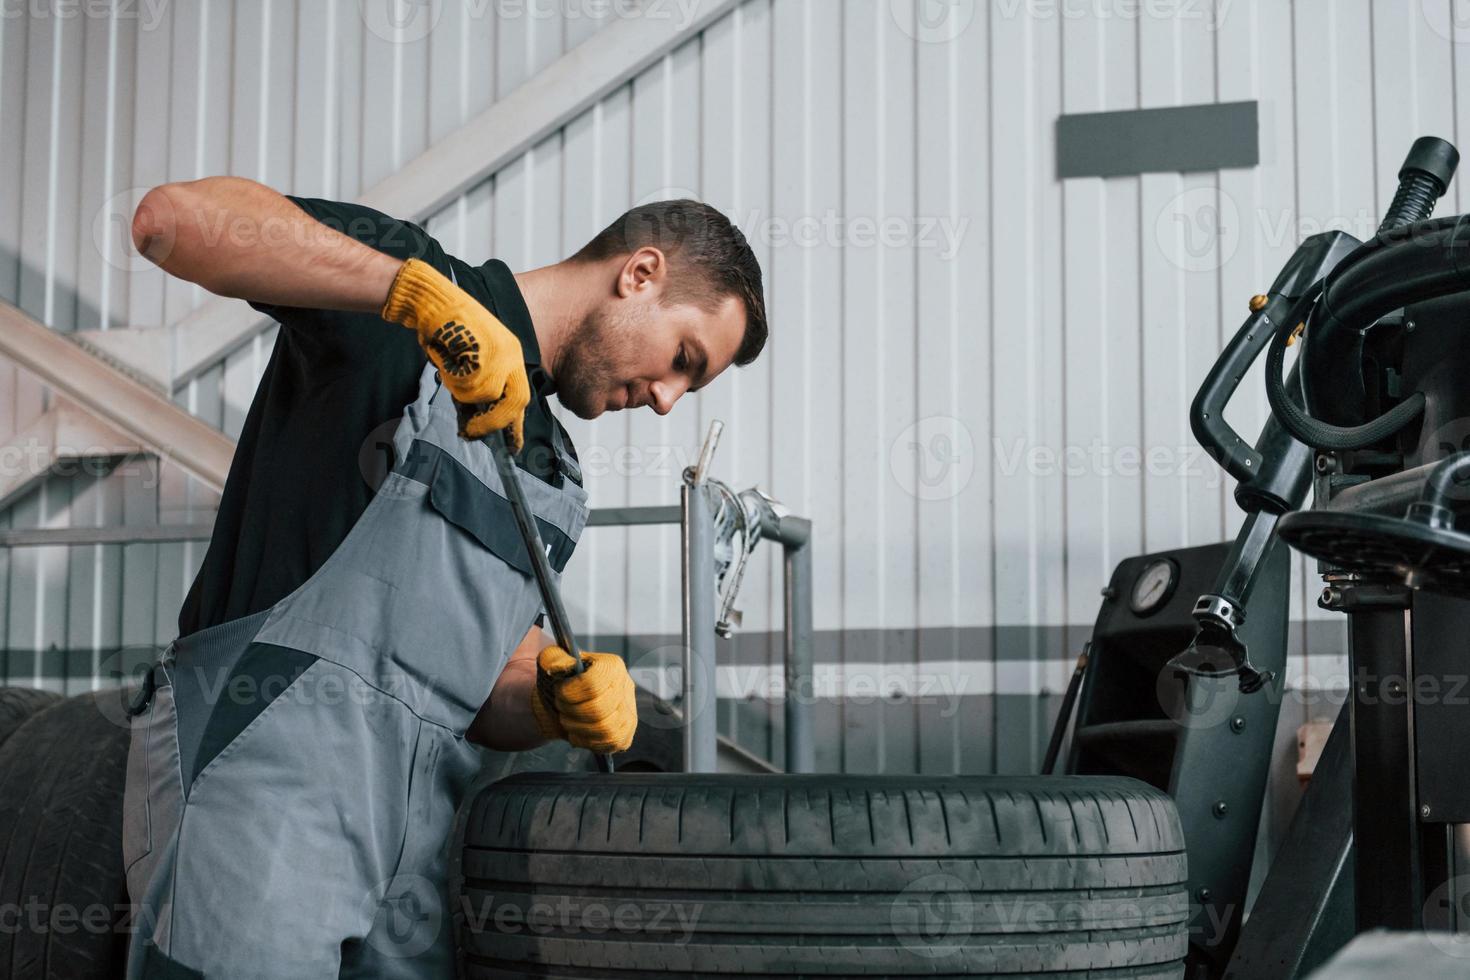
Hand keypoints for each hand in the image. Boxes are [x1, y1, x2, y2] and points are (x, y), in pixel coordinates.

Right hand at [381, 258, 529, 450]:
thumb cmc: (447, 331)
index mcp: (512, 354)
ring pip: (485, 396)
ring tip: (451, 375)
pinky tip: (447, 366)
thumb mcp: (471, 361)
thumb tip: (476, 423)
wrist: (434, 303)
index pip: (522, 397)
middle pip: (514, 403)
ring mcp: (498, 355)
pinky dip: (454, 383)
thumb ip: (479, 388)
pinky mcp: (480, 354)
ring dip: (463, 395)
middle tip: (473, 432)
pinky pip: (468, 385)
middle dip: (493, 423)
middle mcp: (511, 356)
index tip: (513, 446)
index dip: (516, 425)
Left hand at [530, 646, 637, 753]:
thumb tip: (557, 669)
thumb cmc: (561, 681)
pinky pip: (609, 744)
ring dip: (577, 728)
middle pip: (598, 709)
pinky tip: (577, 731)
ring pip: (605, 730)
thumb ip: (554, 659)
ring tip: (567, 719)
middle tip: (561, 706)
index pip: (593, 684)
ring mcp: (628, 712)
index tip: (558, 692)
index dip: (569, 693)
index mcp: (612, 666)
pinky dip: (587, 741)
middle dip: (571, 711)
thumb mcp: (553, 662)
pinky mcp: (625, 733)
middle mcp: (625, 687)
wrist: (566, 703)